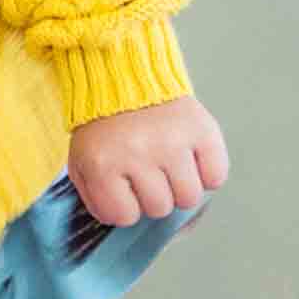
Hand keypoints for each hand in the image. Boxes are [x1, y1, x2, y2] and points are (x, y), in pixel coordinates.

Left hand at [67, 95, 228, 227]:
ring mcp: (172, 142)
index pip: (124, 217)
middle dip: (153, 196)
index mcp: (102, 164)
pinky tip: (191, 160)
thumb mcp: (81, 159)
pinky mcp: (201, 130)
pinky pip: (216, 177)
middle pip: (159, 208)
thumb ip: (95, 197)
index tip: (123, 189)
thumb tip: (123, 225)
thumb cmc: (102, 125)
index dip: (125, 207)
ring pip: (189, 198)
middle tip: (147, 173)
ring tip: (169, 167)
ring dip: (180, 188)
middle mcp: (138, 154)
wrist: (123, 74)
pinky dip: (207, 174)